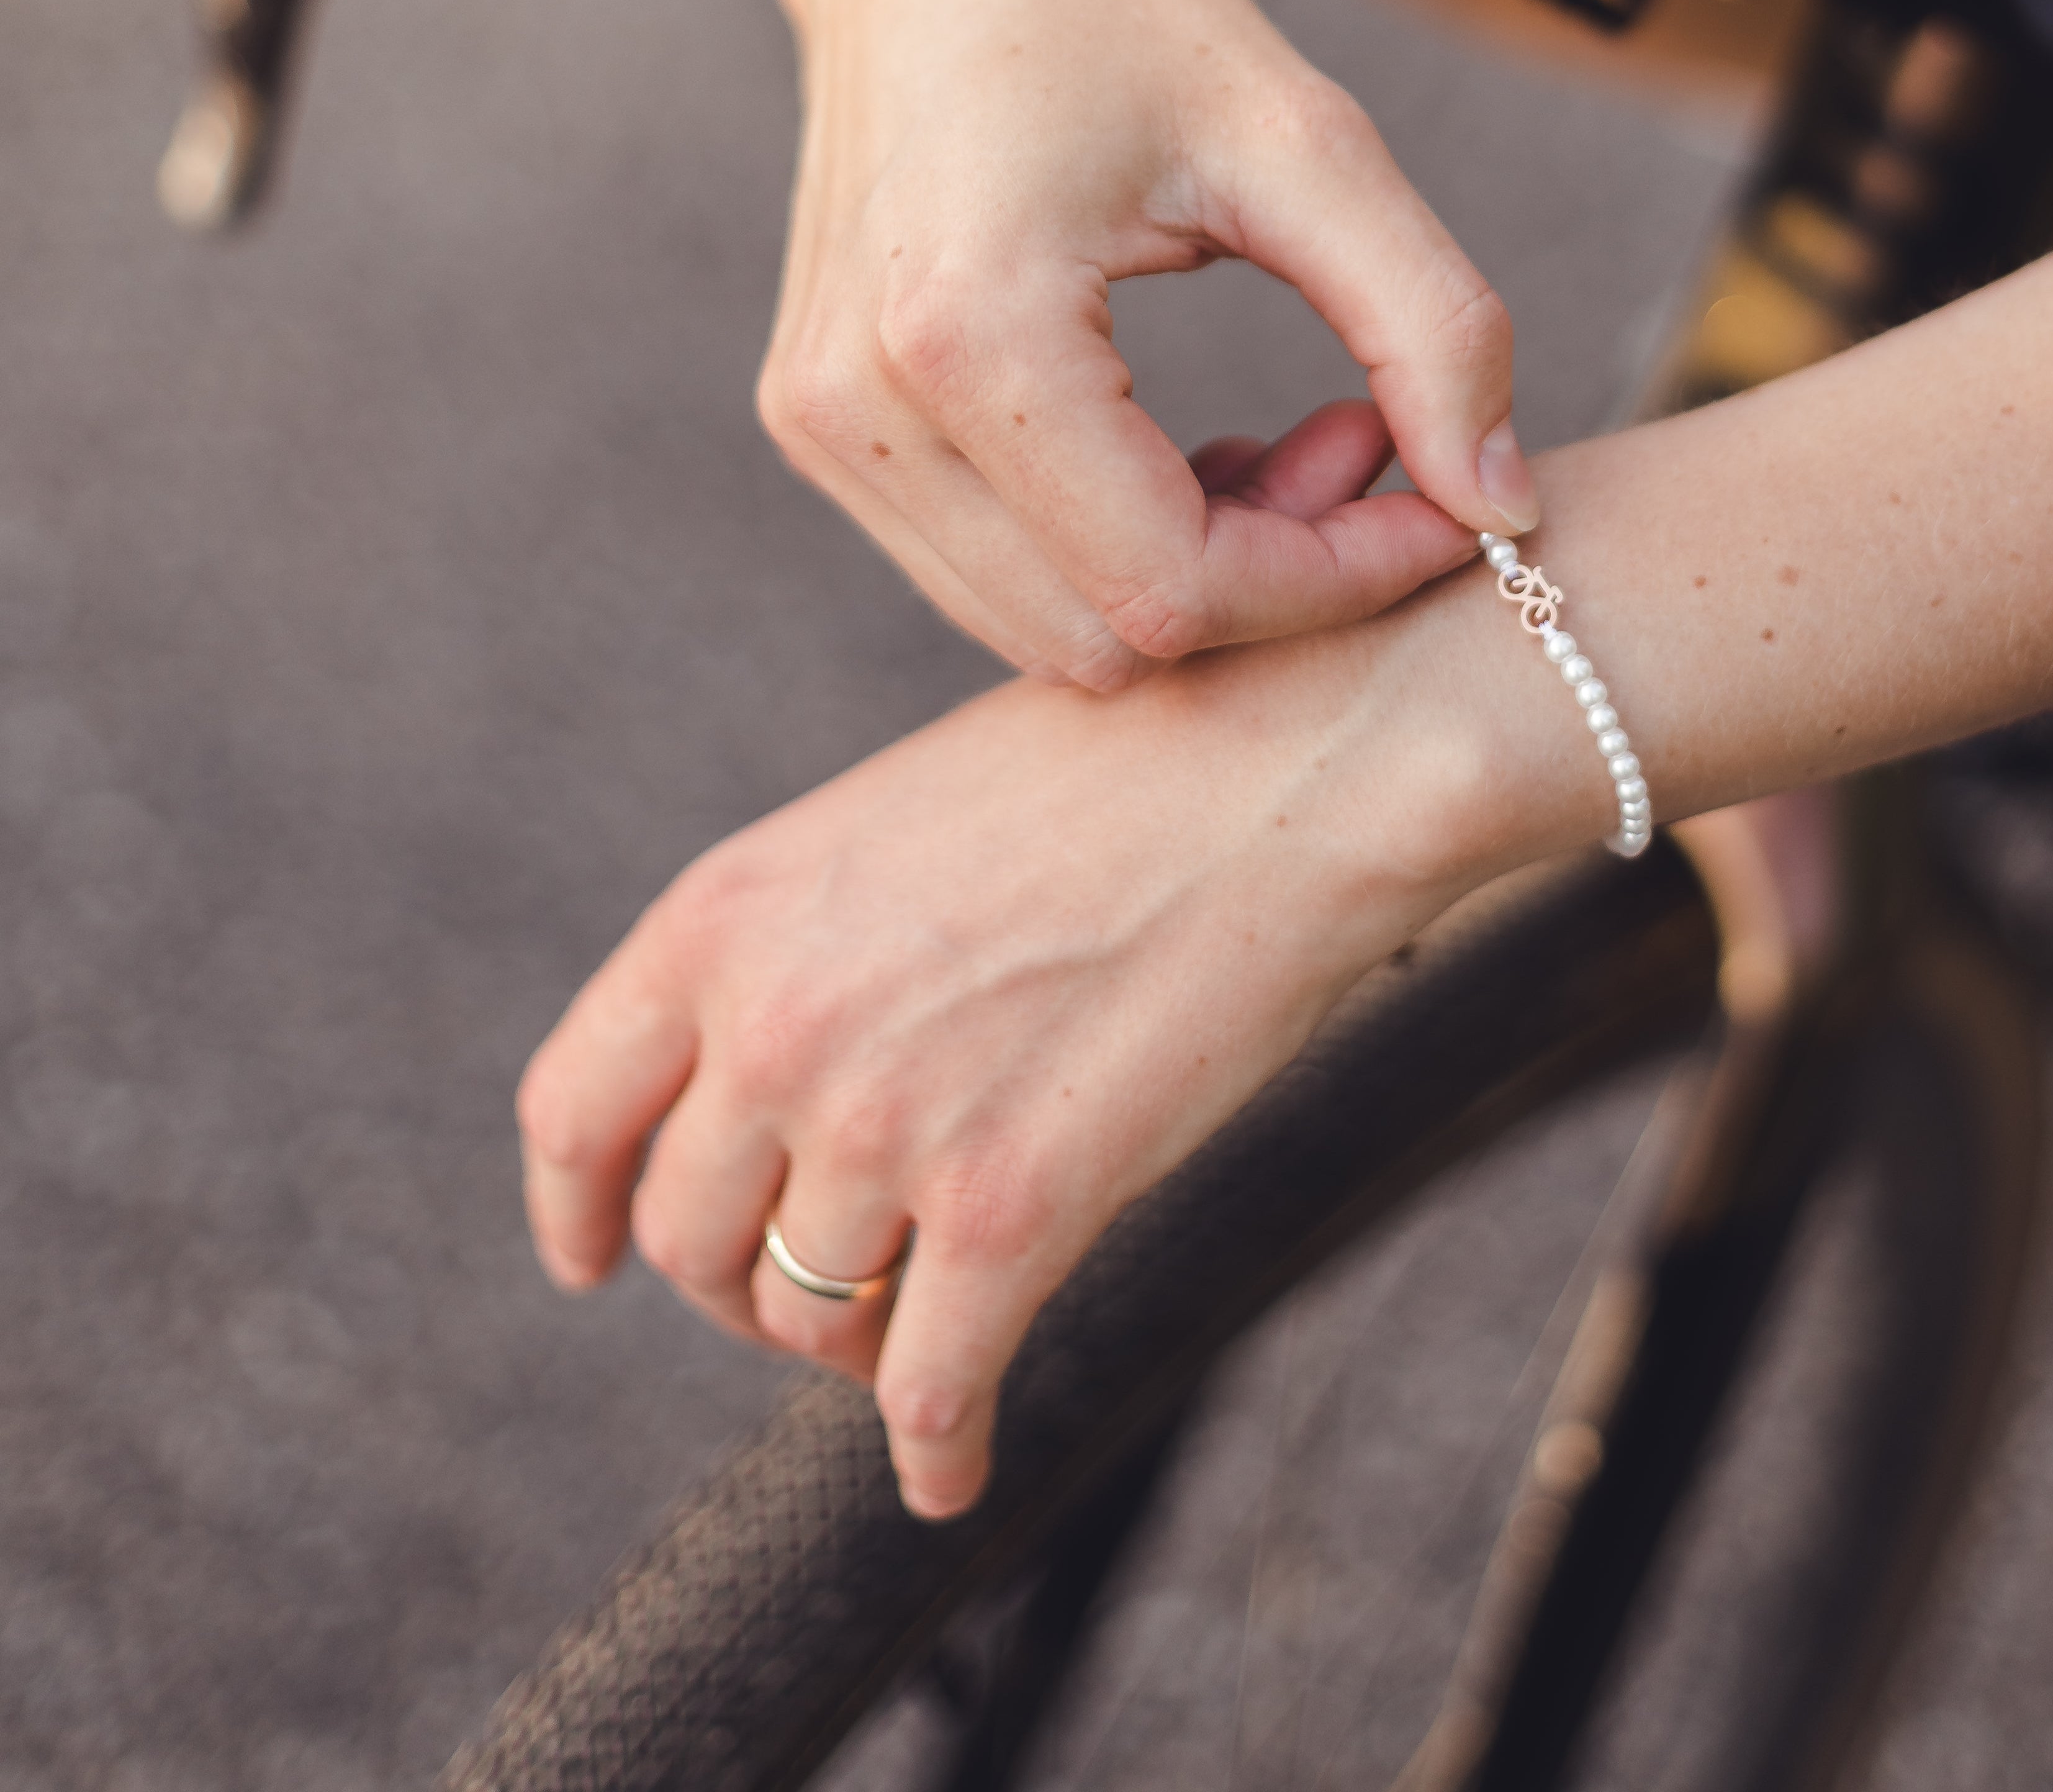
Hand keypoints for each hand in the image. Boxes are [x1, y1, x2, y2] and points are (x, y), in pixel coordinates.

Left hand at [515, 547, 1605, 1517]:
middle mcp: (775, 1025)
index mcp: (725, 915)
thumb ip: (799, 955)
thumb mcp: (891, 828)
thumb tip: (769, 1102)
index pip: (576, 1112)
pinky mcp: (1014, 1209)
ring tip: (915, 1333)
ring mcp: (887, 1123)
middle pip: (690, 1238)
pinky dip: (937, 1450)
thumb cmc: (1114, 777)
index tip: (594, 1259)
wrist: (1288, 769)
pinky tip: (950, 1472)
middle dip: (746, 1282)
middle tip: (825, 1284)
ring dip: (856, 1345)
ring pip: (808, 1317)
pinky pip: (929, 1390)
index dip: (580, 1209)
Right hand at [759, 0, 1536, 692]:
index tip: (1447, 508)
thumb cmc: (1117, 0)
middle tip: (1363, 446)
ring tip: (1289, 439)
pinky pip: (995, 572)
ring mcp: (822, 424)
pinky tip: (1188, 447)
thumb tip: (1505, 510)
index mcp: (970, 333)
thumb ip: (1431, 328)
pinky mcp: (823, 420)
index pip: (1178, 587)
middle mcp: (860, 407)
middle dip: (1272, 582)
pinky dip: (1115, 549)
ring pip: (1049, 628)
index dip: (1339, 583)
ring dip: (1196, 575)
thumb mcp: (1308, 142)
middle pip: (1108, 637)